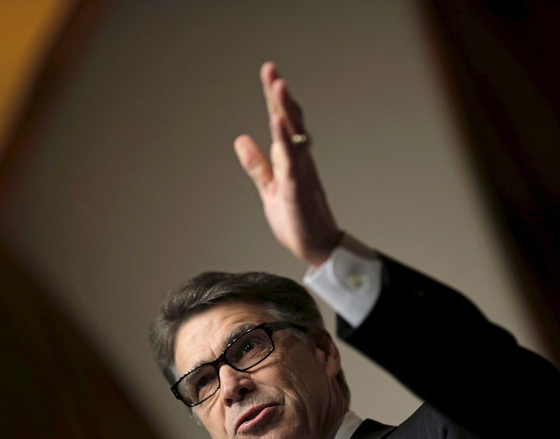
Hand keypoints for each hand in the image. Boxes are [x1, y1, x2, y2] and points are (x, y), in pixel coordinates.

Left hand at [234, 62, 341, 267]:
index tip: (269, 71)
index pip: (280, 122)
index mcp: (290, 158)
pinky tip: (278, 125)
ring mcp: (300, 173)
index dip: (273, 97)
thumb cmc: (297, 218)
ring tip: (278, 87)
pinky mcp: (298, 189)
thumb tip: (241, 139)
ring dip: (285, 111)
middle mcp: (299, 160)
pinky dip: (285, 142)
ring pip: (294, 136)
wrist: (318, 247)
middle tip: (271, 70)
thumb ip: (257, 164)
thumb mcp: (270, 188)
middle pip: (290, 121)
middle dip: (280, 95)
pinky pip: (292, 162)